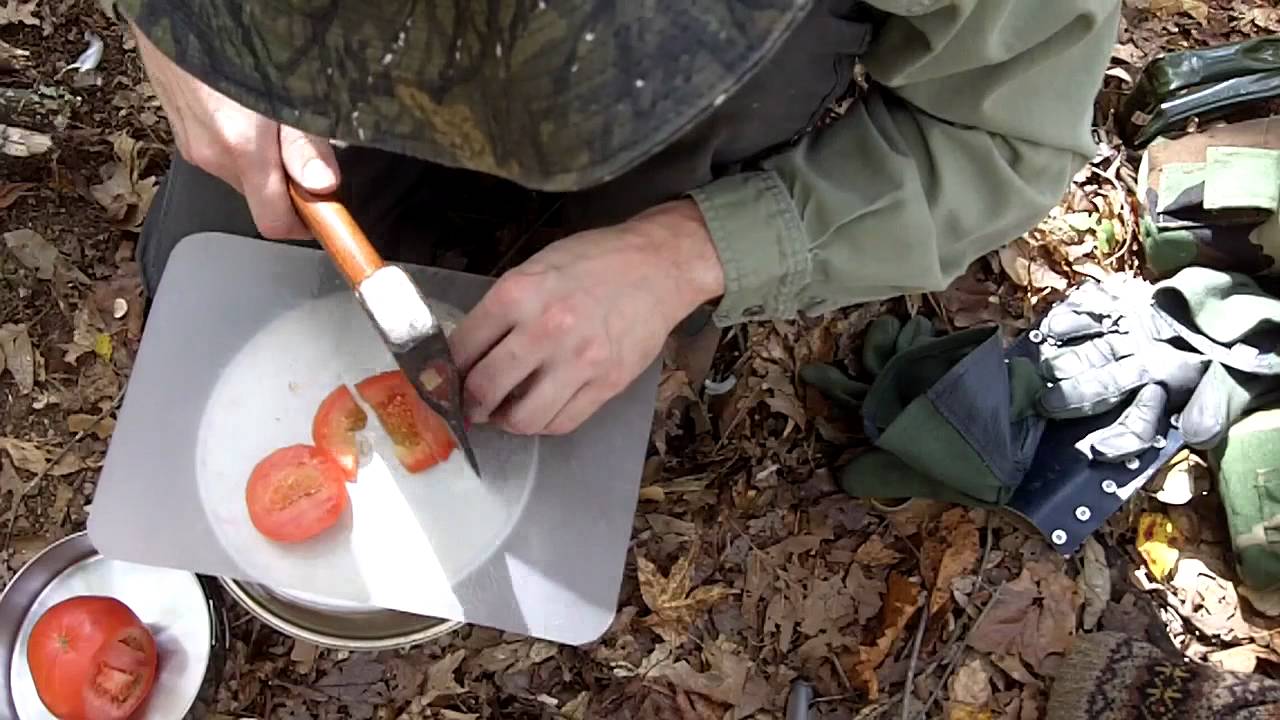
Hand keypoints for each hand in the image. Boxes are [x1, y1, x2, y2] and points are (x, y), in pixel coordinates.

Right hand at [131, 23, 338, 238]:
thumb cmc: (230, 38)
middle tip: (306, 147)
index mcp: (240, 150)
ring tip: (273, 118)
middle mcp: (211, 154)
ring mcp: (191, 142)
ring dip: (263, 159)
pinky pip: (219, 151)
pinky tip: (245, 108)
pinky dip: (240, 142)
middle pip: (260, 198)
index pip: (274, 223)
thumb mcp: (285, 92)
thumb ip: (304, 143)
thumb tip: (323, 185)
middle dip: (287, 183)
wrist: (177, 8)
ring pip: (240, 174)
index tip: (326, 214)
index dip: (306, 223)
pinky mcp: (180, 129)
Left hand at [449, 199, 724, 434]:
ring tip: (505, 412)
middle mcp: (544, 329)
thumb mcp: (536, 267)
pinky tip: (540, 409)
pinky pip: (562, 422)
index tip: (442, 382)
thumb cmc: (595, 260)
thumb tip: (470, 351)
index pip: (462, 348)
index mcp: (518, 294)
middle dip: (469, 404)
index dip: (444, 372)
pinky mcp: (607, 383)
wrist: (659, 265)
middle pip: (485, 388)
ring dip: (505, 421)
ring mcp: (578, 361)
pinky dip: (543, 424)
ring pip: (523, 418)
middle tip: (469, 405)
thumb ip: (503, 307)